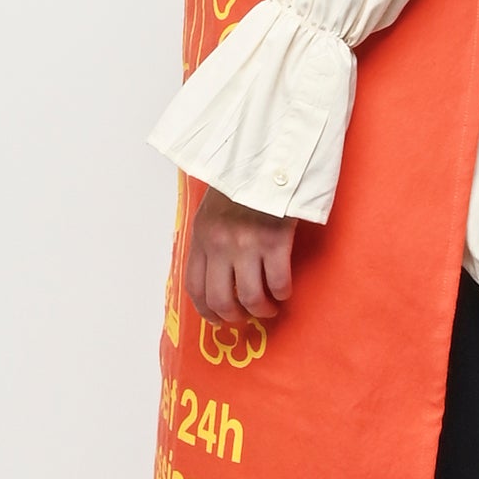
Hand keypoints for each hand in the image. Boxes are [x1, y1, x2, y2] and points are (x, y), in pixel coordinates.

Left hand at [186, 188, 296, 327]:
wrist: (268, 159)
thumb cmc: (242, 182)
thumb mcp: (212, 209)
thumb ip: (210, 238)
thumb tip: (217, 271)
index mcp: (202, 236)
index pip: (195, 286)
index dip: (205, 310)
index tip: (217, 319)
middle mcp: (220, 244)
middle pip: (221, 299)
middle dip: (235, 316)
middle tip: (246, 316)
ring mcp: (247, 244)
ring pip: (251, 297)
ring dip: (261, 309)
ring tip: (269, 307)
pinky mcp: (275, 242)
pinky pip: (278, 282)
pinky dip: (282, 293)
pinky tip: (284, 291)